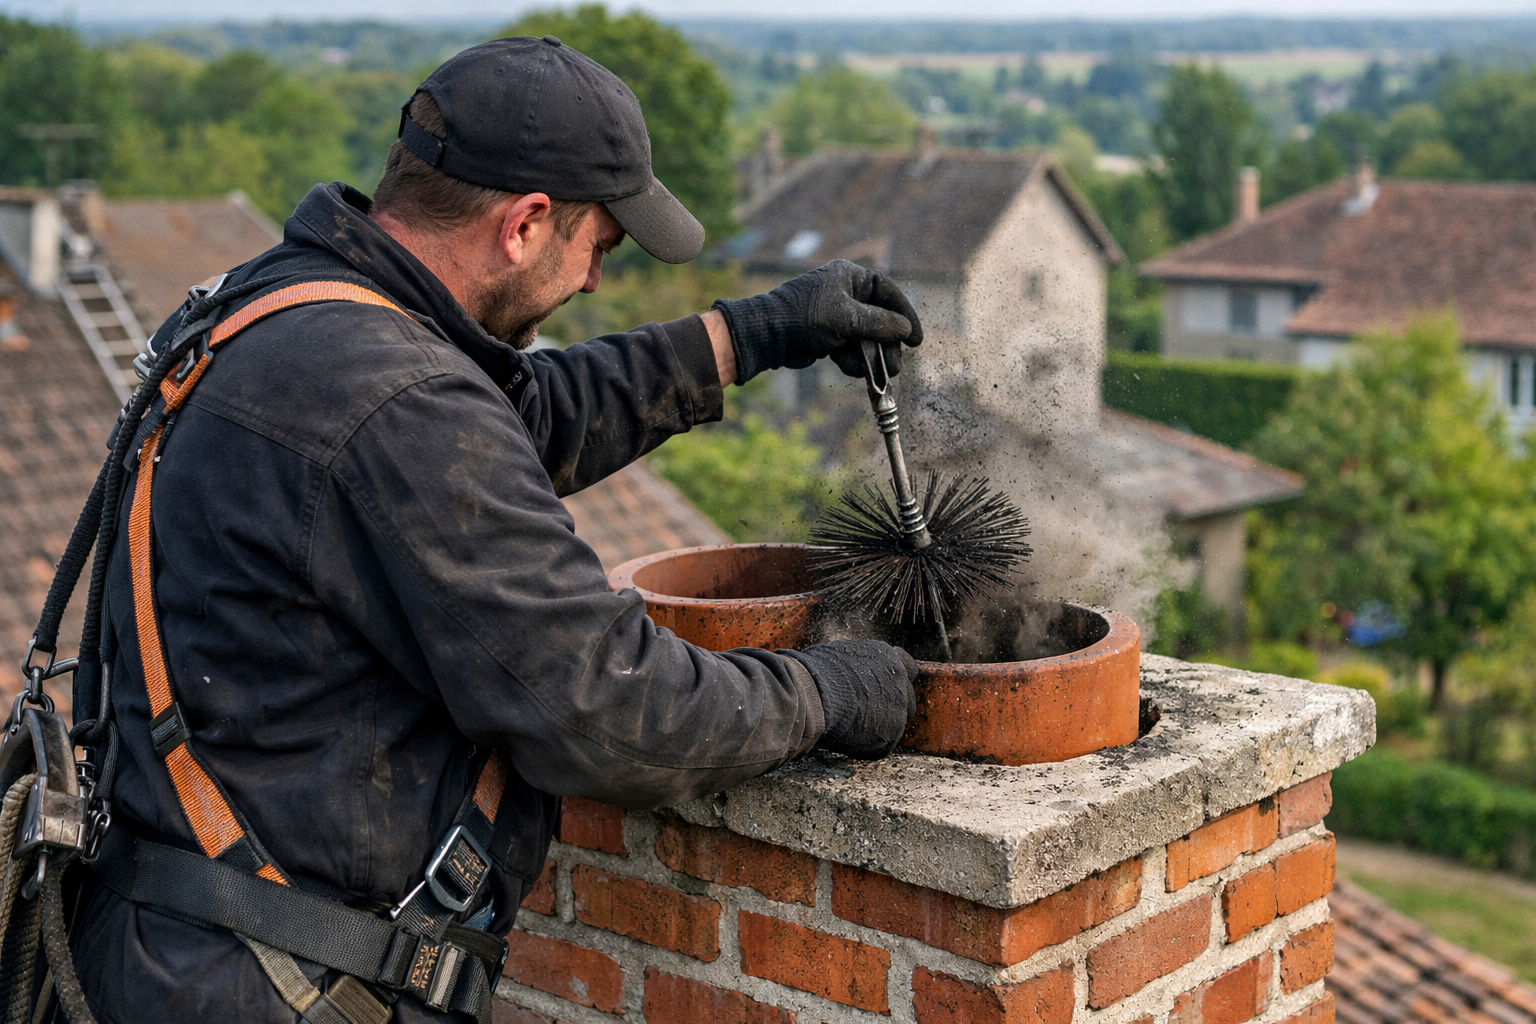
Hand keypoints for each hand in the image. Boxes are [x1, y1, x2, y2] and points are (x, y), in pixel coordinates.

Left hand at [712, 260, 923, 384]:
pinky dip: (852, 361)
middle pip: (879, 318)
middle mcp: (844, 293)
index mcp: (848, 276)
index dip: (904, 313)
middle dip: (888, 344)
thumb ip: (880, 324)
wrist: (768, 336)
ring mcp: (835, 316)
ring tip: (880, 374)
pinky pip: (850, 349)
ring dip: (872, 357)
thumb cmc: (805, 318)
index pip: (886, 291)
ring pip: (866, 337)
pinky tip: (850, 369)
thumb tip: (905, 328)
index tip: (916, 339)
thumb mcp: (848, 319)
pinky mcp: (827, 336)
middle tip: (897, 366)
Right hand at [781, 640, 918, 759]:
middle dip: (891, 705)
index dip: (895, 680)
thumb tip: (850, 668)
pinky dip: (868, 745)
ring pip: (896, 722)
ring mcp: (898, 708)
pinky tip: (847, 737)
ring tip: (853, 725)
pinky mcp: (890, 734)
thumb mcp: (840, 653)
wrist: (812, 696)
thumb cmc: (815, 672)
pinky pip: (882, 743)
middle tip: (868, 711)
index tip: (885, 687)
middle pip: (907, 698)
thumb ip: (858, 662)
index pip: (908, 667)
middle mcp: (899, 680)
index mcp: (887, 657)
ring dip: (880, 726)